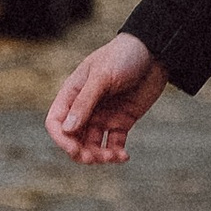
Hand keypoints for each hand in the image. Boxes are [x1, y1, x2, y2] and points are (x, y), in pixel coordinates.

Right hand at [45, 30, 169, 163]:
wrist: (155, 51)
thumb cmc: (123, 56)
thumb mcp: (102, 76)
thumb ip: (85, 102)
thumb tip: (67, 129)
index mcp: (73, 93)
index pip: (56, 122)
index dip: (61, 139)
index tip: (75, 149)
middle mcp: (85, 108)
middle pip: (73, 139)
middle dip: (81, 152)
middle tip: (94, 158)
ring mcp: (103, 116)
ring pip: (93, 145)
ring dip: (100, 156)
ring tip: (114, 156)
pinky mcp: (122, 121)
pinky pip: (114, 144)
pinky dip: (117, 153)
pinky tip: (124, 156)